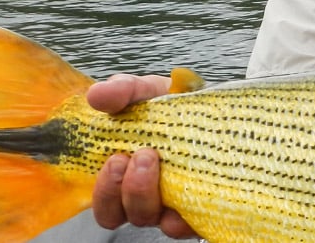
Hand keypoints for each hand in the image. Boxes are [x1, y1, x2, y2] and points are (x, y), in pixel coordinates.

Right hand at [86, 74, 198, 238]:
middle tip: (139, 155)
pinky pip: (187, 224)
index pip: (103, 201)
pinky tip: (190, 192)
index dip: (102, 190)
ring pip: (147, 219)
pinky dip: (183, 213)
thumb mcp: (147, 91)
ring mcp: (171, 205)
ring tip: (155, 159)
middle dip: (122, 189)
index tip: (115, 157)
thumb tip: (97, 96)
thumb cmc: (175, 107)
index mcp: (124, 175)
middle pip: (117, 215)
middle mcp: (144, 196)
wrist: (218, 108)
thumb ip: (122, 90)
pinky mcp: (201, 209)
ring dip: (144, 193)